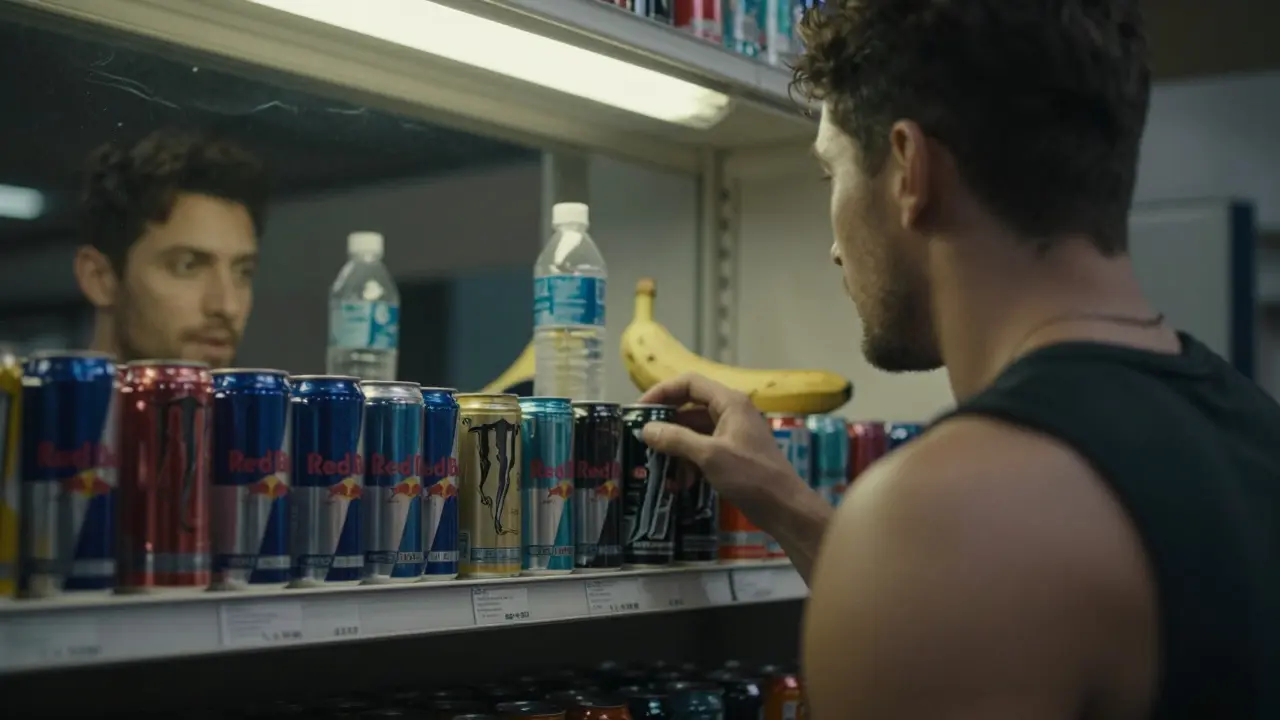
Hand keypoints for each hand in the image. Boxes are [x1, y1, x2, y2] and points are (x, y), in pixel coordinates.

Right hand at [639, 373, 807, 518]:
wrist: (784, 508)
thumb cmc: (750, 476)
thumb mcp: (709, 456)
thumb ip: (676, 439)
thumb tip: (646, 429)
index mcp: (729, 403)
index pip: (689, 383)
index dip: (661, 392)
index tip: (639, 411)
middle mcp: (730, 412)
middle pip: (689, 408)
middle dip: (666, 425)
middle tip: (642, 440)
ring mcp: (732, 434)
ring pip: (694, 433)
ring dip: (676, 449)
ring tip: (659, 468)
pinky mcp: (732, 455)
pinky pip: (702, 451)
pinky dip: (689, 463)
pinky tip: (680, 483)